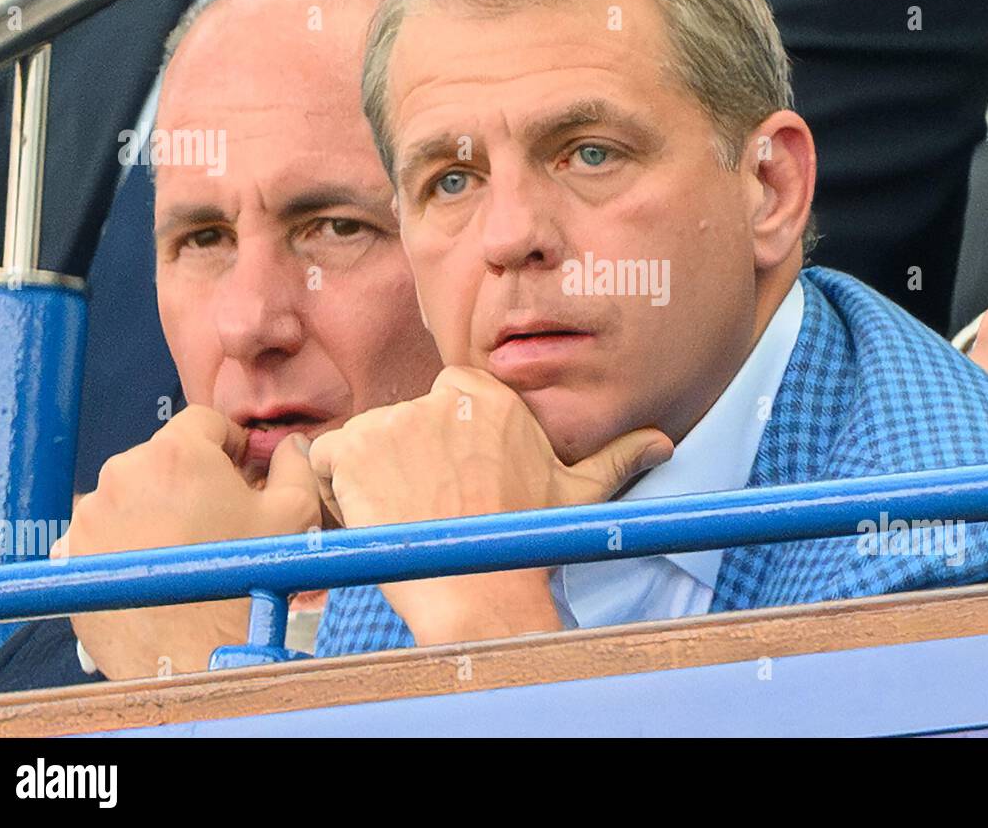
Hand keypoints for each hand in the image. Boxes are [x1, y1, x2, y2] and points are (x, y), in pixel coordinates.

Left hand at [53, 406, 322, 679]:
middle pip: (165, 457)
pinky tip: (164, 567)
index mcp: (176, 454)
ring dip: (159, 507)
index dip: (231, 443)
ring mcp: (91, 515)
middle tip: (221, 515)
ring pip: (134, 493)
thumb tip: (292, 447)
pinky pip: (109, 530)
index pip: (203, 421)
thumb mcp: (294, 514)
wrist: (196, 657)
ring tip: (190, 546)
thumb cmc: (245, 581)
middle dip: (193, 478)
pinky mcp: (74, 553)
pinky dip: (133, 540)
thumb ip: (295, 466)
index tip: (243, 470)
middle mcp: (123, 474)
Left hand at [309, 366, 672, 645]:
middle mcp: (440, 397)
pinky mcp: (352, 448)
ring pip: (362, 441)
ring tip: (403, 518)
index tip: (449, 485)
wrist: (482, 591)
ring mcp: (393, 420)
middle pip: (400, 423)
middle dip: (404, 462)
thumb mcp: (577, 492)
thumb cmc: (526, 542)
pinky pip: (324, 459)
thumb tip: (664, 443)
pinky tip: (371, 515)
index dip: (438, 448)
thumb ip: (616, 457)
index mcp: (486, 396)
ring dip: (371, 477)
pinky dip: (334, 487)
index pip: (441, 405)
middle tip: (427, 510)